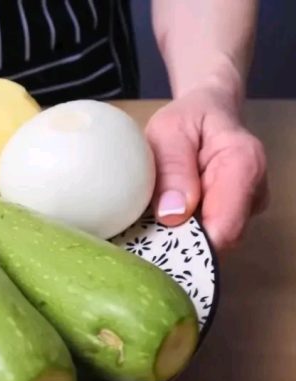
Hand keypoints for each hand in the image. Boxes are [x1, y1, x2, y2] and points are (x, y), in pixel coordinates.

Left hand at [146, 84, 267, 249]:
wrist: (206, 114)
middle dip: (182, 244)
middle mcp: (253, 191)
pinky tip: (168, 223)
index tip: (156, 242)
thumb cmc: (187, 120)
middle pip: (219, 241)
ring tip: (157, 220)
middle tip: (148, 230)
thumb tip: (173, 215)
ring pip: (212, 244)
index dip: (189, 244)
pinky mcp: (234, 219)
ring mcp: (246, 209)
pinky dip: (184, 236)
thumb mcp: (169, 131)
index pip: (224, 227)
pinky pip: (208, 240)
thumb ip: (172, 168)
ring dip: (181, 240)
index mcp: (243, 164)